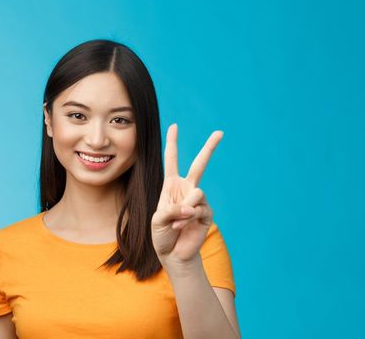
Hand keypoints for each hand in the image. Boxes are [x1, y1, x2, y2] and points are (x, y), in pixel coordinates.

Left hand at [151, 124, 222, 267]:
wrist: (172, 253)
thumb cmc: (161, 234)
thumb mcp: (158, 219)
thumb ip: (172, 209)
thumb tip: (192, 207)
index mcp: (171, 186)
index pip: (172, 160)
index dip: (172, 143)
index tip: (175, 126)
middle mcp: (187, 189)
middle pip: (200, 164)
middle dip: (210, 148)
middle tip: (220, 132)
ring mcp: (198, 200)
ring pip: (196, 193)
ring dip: (183, 210)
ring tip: (176, 223)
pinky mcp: (206, 213)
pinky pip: (198, 209)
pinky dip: (186, 219)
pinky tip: (181, 228)